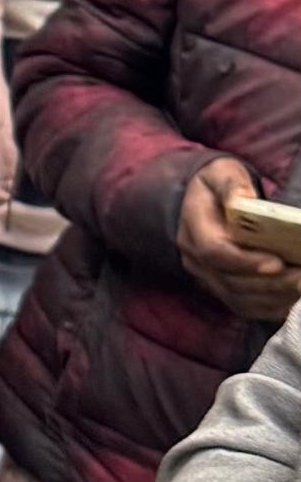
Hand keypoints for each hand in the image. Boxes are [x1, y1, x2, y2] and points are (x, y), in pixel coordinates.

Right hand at [178, 156, 300, 322]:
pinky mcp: (220, 290)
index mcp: (192, 228)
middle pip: (230, 281)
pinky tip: (293, 300)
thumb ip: (232, 184)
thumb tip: (244, 198)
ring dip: (274, 297)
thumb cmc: (217, 187)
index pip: (213, 251)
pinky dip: (271, 308)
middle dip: (270, 283)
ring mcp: (205, 277)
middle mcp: (193, 258)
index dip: (244, 261)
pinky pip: (244, 308)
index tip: (277, 262)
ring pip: (239, 299)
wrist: (203, 203)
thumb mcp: (221, 173)